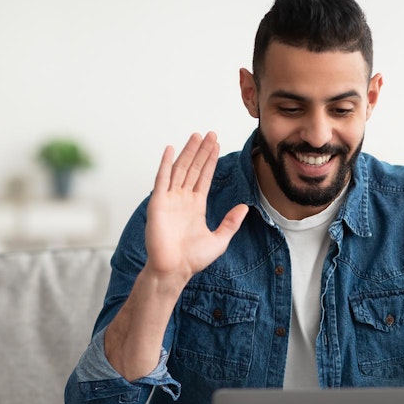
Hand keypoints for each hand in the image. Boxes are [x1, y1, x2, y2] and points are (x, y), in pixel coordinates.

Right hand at [144, 132, 248, 287]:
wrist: (173, 270)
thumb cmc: (192, 259)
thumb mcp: (219, 239)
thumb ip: (231, 222)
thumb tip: (245, 207)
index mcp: (196, 206)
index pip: (204, 177)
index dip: (210, 161)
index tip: (216, 145)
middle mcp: (182, 199)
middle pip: (193, 169)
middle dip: (201, 151)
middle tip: (209, 133)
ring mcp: (169, 199)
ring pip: (180, 169)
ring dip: (188, 152)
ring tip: (197, 136)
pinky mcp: (158, 203)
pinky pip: (162, 179)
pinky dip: (165, 164)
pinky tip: (170, 149)